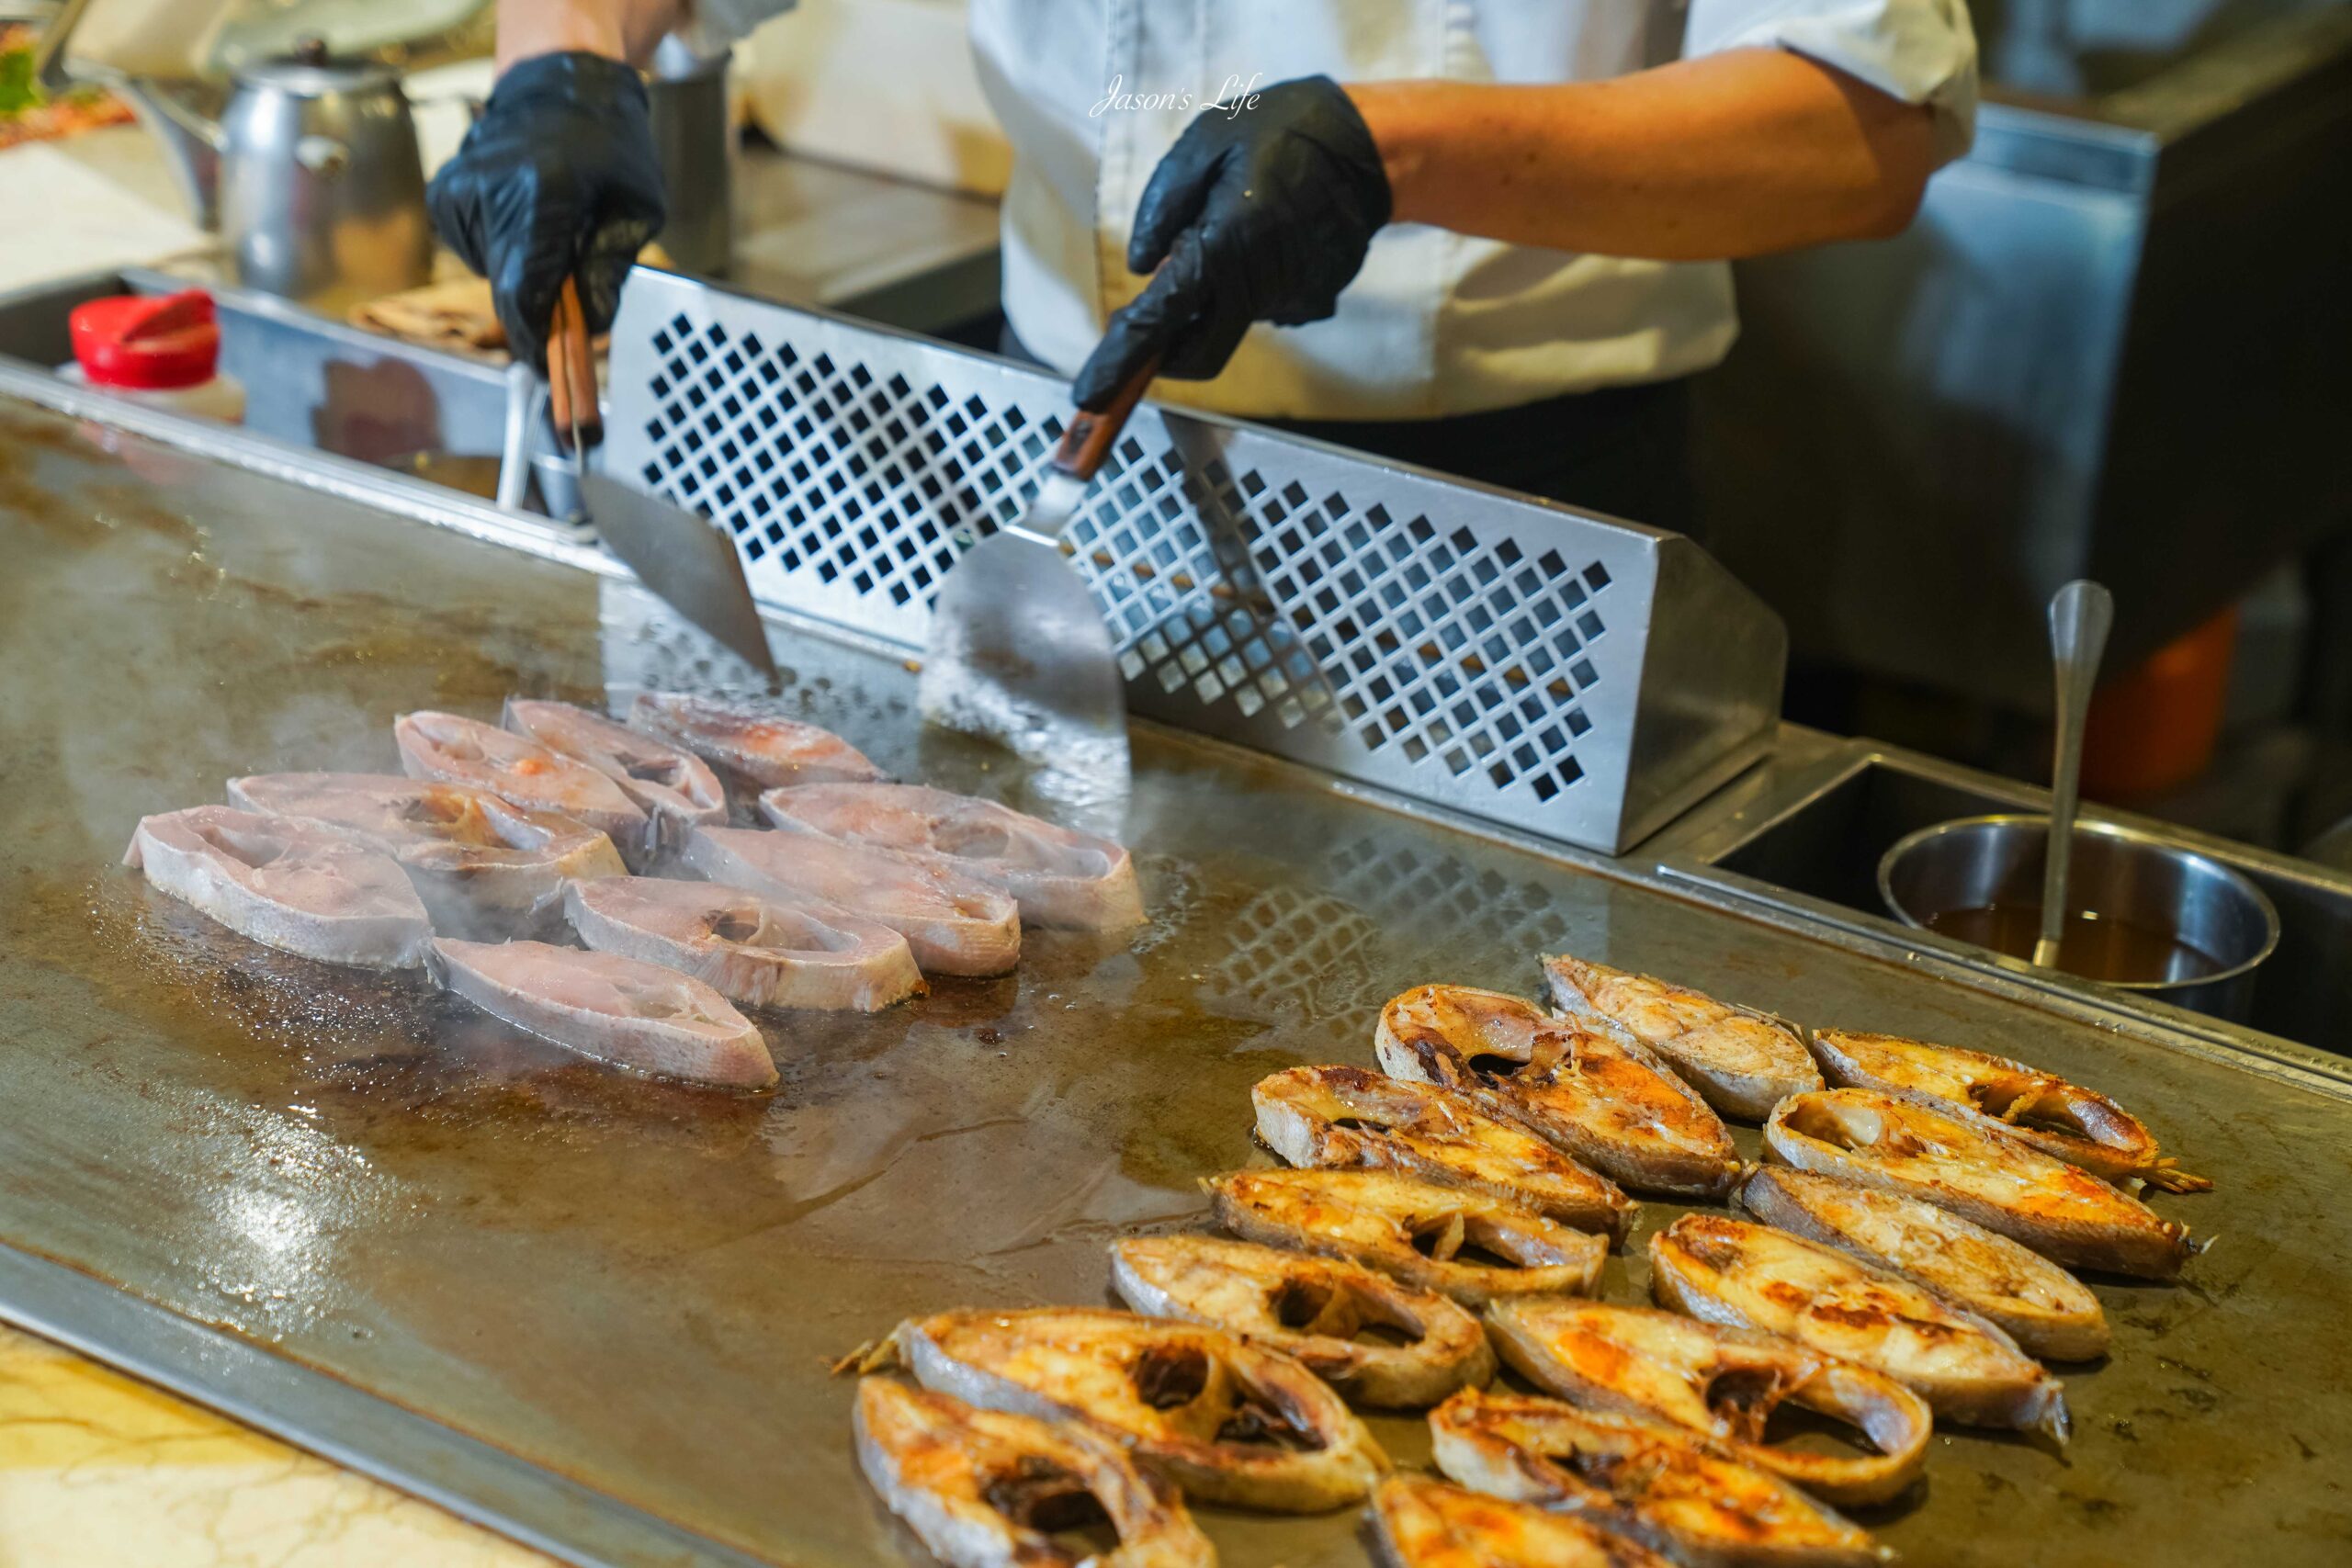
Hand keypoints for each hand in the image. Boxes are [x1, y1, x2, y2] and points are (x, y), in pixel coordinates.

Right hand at [425, 51, 665, 370]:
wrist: (557, 82)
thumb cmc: (610, 145)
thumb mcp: (639, 208)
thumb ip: (613, 272)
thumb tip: (592, 330)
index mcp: (541, 192)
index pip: (526, 292)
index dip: (539, 346)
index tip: (555, 382)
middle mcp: (488, 192)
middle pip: (508, 293)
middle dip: (541, 322)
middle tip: (573, 340)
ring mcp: (458, 194)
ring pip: (494, 277)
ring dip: (529, 278)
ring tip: (557, 235)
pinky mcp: (443, 198)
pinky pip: (479, 256)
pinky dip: (508, 255)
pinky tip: (528, 221)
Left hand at [1072, 76, 1391, 410]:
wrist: (1370, 146)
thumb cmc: (1279, 131)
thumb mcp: (1204, 144)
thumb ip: (1163, 207)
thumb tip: (1142, 267)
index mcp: (1224, 246)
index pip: (1160, 322)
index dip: (1119, 363)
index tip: (1088, 398)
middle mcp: (1259, 287)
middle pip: (1197, 355)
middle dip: (1165, 351)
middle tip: (1150, 315)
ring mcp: (1290, 301)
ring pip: (1228, 322)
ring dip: (1213, 293)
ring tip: (1237, 223)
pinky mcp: (1311, 303)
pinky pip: (1261, 306)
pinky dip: (1247, 283)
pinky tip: (1267, 234)